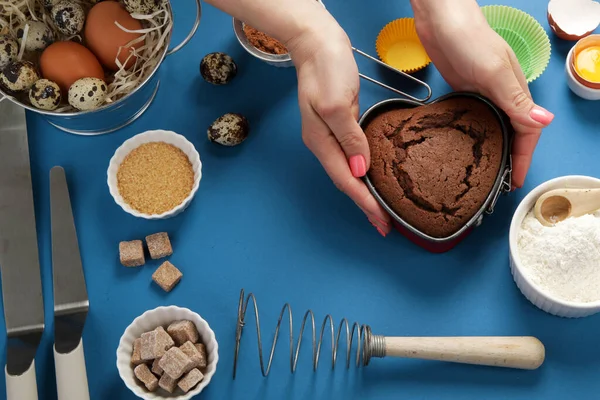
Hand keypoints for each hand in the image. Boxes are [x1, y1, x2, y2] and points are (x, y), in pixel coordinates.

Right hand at [287, 22, 390, 235]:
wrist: (317, 42)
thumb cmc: (326, 69)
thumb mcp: (338, 104)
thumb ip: (350, 139)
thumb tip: (362, 170)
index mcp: (322, 142)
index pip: (347, 181)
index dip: (365, 204)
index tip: (381, 222)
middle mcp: (325, 143)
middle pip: (347, 182)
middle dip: (365, 205)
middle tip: (385, 225)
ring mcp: (332, 134)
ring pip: (351, 171)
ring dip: (366, 192)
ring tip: (382, 209)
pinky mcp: (341, 124)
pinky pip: (354, 155)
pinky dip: (365, 171)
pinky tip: (375, 176)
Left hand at [411, 0, 553, 187]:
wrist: (441, 18)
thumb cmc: (469, 39)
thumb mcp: (494, 72)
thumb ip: (515, 100)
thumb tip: (543, 123)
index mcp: (515, 92)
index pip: (526, 133)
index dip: (522, 159)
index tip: (514, 182)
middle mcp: (501, 95)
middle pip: (511, 133)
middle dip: (509, 159)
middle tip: (497, 184)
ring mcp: (482, 92)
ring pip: (492, 127)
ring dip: (492, 148)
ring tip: (483, 173)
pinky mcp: (464, 89)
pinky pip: (473, 118)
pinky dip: (472, 134)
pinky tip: (463, 145)